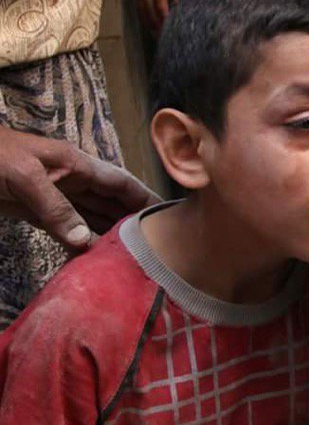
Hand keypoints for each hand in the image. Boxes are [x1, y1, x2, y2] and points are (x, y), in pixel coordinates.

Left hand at [0, 128, 160, 250]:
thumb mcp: (22, 175)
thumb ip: (56, 207)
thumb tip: (86, 241)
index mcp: (77, 164)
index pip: (122, 183)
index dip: (147, 199)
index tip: (171, 220)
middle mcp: (72, 181)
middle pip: (112, 203)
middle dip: (132, 223)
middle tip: (155, 251)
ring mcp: (54, 198)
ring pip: (91, 218)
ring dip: (108, 236)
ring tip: (129, 260)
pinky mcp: (36, 213)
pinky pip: (66, 230)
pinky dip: (79, 244)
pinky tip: (91, 260)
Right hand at [138, 0, 183, 32]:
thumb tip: (180, 6)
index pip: (159, 4)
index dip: (164, 16)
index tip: (169, 27)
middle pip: (150, 11)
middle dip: (157, 25)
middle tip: (165, 37)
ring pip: (143, 12)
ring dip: (150, 24)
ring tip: (157, 36)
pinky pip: (140, 9)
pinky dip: (145, 19)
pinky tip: (150, 28)